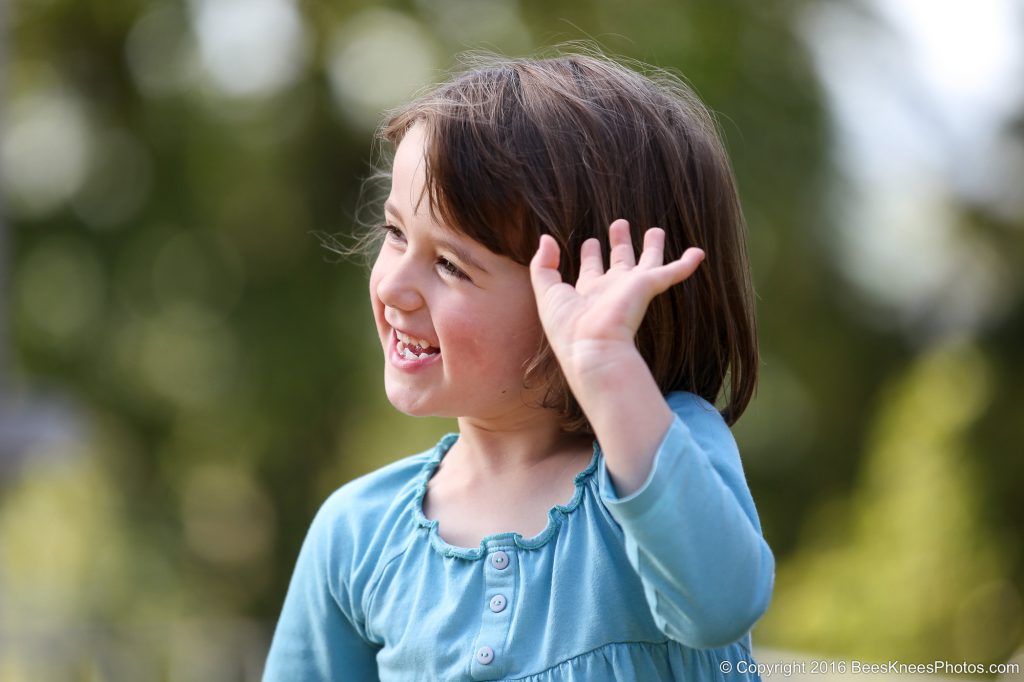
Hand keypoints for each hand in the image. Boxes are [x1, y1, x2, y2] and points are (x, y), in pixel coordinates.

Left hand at [529, 219, 704, 381]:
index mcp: (589, 292)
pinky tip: (698, 253)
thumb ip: (543, 265)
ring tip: (655, 230)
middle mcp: (612, 290)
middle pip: (620, 262)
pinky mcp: (648, 287)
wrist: (592, 348)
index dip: (590, 254)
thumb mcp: (547, 292)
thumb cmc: (567, 326)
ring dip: (652, 247)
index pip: (591, 269)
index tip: (591, 242)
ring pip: (647, 262)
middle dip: (620, 244)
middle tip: (620, 224)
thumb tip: (546, 238)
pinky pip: (672, 272)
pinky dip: (686, 263)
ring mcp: (632, 288)